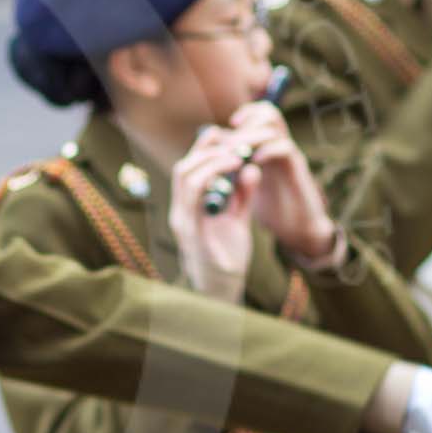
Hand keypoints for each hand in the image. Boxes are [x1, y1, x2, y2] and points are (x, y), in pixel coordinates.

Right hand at [168, 128, 255, 301]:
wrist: (221, 292)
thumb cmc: (227, 258)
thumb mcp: (237, 220)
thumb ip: (242, 196)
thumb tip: (251, 167)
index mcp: (188, 207)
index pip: (189, 168)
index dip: (206, 148)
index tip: (231, 140)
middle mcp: (180, 211)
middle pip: (184, 166)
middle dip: (209, 149)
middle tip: (237, 144)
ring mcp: (183, 220)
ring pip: (186, 175)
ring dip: (213, 159)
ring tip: (237, 154)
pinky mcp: (192, 231)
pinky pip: (196, 194)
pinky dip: (214, 175)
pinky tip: (236, 170)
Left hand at [226, 103, 340, 262]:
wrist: (301, 228)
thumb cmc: (275, 209)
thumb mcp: (250, 187)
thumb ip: (236, 172)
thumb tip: (214, 162)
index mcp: (269, 148)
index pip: (260, 115)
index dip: (245, 114)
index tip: (229, 126)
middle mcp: (280, 147)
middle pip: (268, 113)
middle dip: (246, 122)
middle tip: (229, 143)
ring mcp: (290, 156)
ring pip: (274, 126)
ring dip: (251, 135)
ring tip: (237, 154)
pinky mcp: (297, 171)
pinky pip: (284, 148)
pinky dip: (266, 151)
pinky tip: (253, 163)